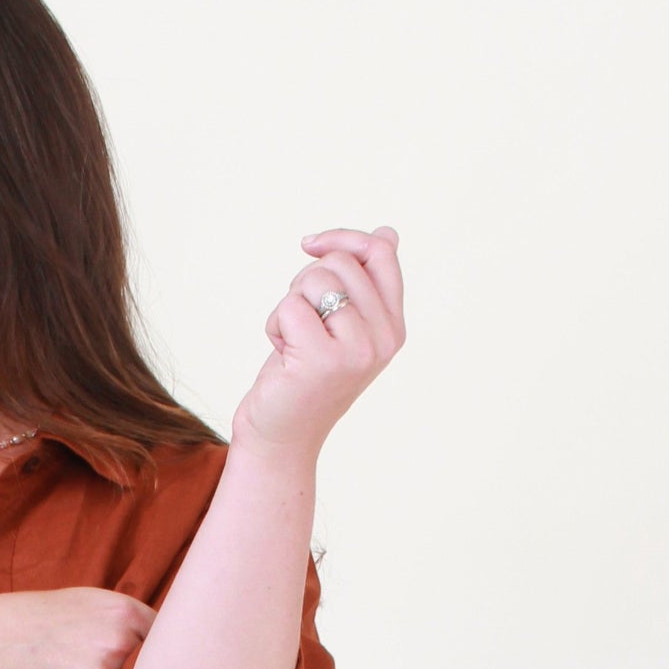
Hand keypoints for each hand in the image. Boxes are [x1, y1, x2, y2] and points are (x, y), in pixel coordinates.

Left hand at [231, 226, 405, 464]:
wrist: (282, 436)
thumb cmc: (305, 377)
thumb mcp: (341, 326)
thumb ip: (364, 284)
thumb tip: (387, 232)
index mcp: (393, 327)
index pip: (381, 253)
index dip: (343, 238)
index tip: (311, 245)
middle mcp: (384, 339)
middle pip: (340, 262)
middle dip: (306, 281)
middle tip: (301, 323)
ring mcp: (357, 351)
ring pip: (314, 280)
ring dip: (289, 305)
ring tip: (294, 342)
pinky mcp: (322, 360)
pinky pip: (289, 307)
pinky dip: (274, 325)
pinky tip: (282, 356)